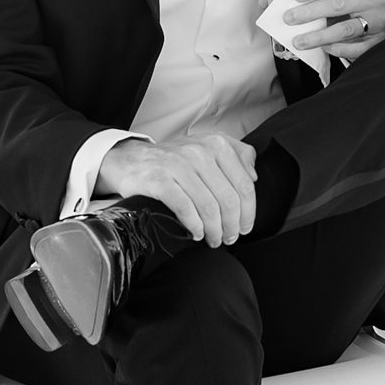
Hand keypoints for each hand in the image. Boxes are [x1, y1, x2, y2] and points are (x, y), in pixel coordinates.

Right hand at [95, 130, 257, 242]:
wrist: (130, 158)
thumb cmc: (173, 159)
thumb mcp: (207, 148)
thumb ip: (237, 155)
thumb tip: (254, 176)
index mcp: (217, 145)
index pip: (245, 185)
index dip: (249, 212)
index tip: (245, 227)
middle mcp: (200, 152)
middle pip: (229, 199)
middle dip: (232, 225)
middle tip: (229, 238)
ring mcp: (178, 165)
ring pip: (209, 206)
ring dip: (215, 230)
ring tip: (213, 239)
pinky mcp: (159, 179)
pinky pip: (185, 208)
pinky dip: (195, 225)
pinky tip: (197, 233)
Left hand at [276, 0, 384, 56]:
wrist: (379, 18)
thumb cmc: (350, 1)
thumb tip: (266, 1)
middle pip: (338, 4)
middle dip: (310, 12)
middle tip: (289, 19)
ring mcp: (379, 18)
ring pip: (346, 29)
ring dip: (319, 36)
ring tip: (299, 41)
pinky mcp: (380, 39)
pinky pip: (356, 47)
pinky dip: (337, 49)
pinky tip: (324, 48)